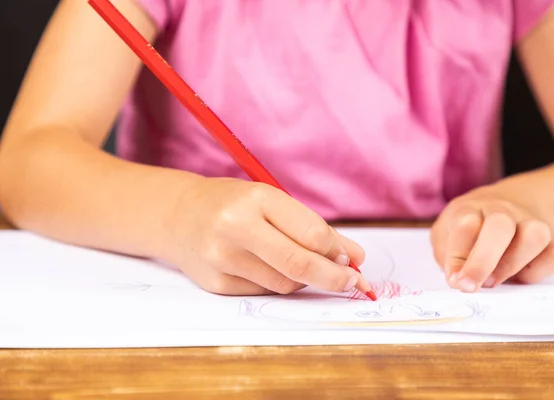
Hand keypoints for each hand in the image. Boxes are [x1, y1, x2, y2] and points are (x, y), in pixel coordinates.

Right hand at [164, 177, 367, 295]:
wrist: (179, 215)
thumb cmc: (234, 204)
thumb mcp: (272, 202)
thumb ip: (313, 228)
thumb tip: (356, 258)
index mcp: (255, 199)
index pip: (311, 234)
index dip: (337, 251)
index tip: (350, 258)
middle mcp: (235, 228)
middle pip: (300, 265)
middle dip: (335, 278)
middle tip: (353, 282)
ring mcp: (222, 258)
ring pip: (285, 284)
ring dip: (305, 280)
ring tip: (303, 266)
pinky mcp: (216, 283)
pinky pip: (264, 292)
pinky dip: (279, 284)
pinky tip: (271, 269)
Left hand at [430, 188, 553, 291]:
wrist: (502, 206)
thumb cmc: (466, 230)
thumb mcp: (445, 236)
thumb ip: (448, 256)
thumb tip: (458, 281)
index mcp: (470, 208)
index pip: (465, 225)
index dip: (458, 257)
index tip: (455, 282)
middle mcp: (502, 210)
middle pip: (500, 225)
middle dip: (484, 260)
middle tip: (471, 286)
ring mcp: (529, 223)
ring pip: (535, 235)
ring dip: (512, 264)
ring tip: (492, 282)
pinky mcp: (549, 243)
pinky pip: (552, 257)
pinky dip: (536, 274)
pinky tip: (516, 278)